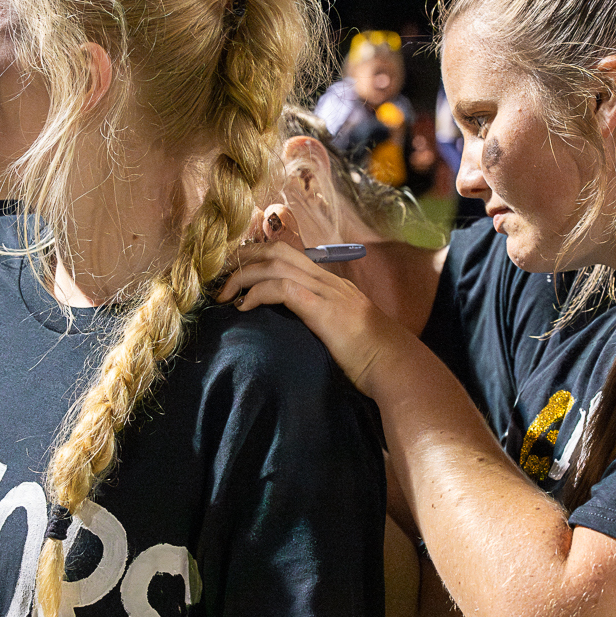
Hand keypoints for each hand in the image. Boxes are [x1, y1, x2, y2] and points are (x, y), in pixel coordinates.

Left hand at [218, 239, 411, 396]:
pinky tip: (243, 308)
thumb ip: (322, 323)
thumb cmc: (372, 358)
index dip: (257, 257)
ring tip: (224, 294)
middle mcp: (328, 280)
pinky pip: (282, 288)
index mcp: (332, 284)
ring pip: (275, 263)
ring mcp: (326, 292)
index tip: (234, 273)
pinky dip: (257, 293)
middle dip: (243, 258)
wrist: (396, 367)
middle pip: (277, 250)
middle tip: (219, 277)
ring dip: (243, 275)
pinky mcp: (322, 309)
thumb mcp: (342, 333)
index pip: (288, 254)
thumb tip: (300, 332)